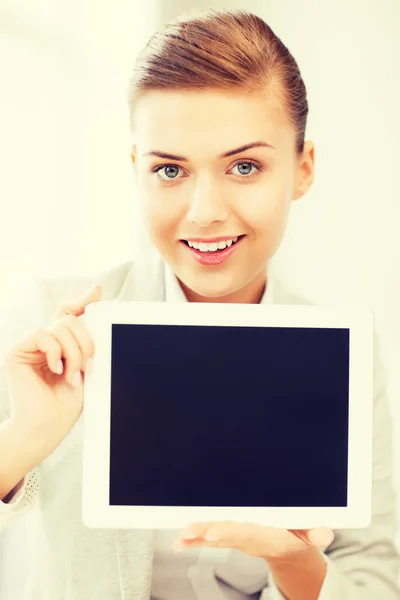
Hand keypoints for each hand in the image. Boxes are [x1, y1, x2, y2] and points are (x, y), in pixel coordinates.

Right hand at [3, 284, 101, 469]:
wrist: (46, 428)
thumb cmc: (65, 405)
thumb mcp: (86, 370)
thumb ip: (88, 345)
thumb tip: (99, 319)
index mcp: (60, 345)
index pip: (70, 314)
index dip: (83, 300)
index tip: (98, 291)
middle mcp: (44, 342)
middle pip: (71, 320)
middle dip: (87, 343)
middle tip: (89, 368)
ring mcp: (30, 346)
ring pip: (61, 327)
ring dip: (75, 353)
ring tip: (73, 377)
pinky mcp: (17, 351)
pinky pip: (42, 334)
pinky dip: (55, 351)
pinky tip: (56, 369)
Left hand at [172, 521, 333, 561]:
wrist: (287, 549)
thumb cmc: (296, 536)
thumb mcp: (308, 534)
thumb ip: (315, 533)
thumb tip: (325, 535)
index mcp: (264, 535)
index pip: (245, 533)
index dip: (230, 532)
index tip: (215, 532)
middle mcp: (247, 537)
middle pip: (224, 534)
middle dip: (206, 533)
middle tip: (188, 533)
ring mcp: (237, 538)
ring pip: (214, 536)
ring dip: (196, 537)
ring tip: (180, 537)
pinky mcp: (230, 537)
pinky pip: (210, 539)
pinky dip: (194, 540)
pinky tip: (179, 541)